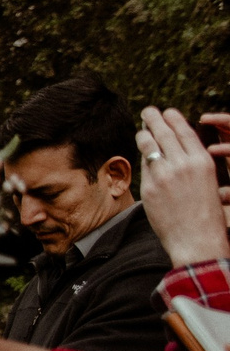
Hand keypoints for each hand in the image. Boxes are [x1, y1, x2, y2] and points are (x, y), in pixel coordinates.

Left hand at [137, 106, 229, 266]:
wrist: (197, 239)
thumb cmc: (205, 214)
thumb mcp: (208, 181)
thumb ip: (192, 164)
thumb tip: (175, 150)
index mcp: (203, 161)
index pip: (184, 131)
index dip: (173, 118)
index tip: (167, 111)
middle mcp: (183, 164)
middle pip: (164, 133)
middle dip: (154, 118)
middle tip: (148, 110)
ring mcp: (164, 175)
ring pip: (149, 146)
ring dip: (144, 134)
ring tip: (142, 129)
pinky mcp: (149, 187)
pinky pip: (143, 166)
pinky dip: (142, 156)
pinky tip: (141, 152)